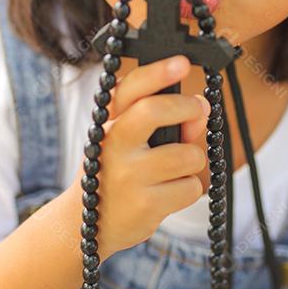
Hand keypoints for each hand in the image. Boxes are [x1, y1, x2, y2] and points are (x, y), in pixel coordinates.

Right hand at [67, 55, 210, 258]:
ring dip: (192, 161)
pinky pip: (191, 187)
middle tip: (199, 109)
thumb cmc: (115, 172)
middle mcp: (113, 146)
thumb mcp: (125, 140)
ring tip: (174, 170)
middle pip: (154, 110)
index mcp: (108, 124)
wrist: (86, 225)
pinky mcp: (145, 206)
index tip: (181, 63)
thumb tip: (201, 112)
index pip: (129, 89)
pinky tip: (167, 194)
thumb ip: (161, 121)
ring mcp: (128, 177)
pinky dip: (187, 189)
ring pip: (187, 155)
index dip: (157, 73)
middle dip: (187, 107)